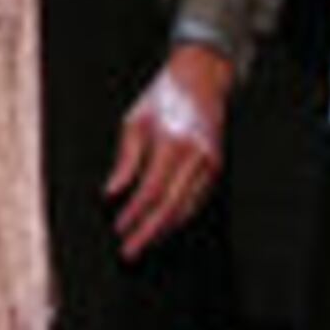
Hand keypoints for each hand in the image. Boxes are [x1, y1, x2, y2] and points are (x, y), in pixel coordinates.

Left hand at [107, 44, 232, 258]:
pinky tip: (164, 227)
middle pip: (171, 207)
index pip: (152, 191)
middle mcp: (196, 157)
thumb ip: (125, 160)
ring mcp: (211, 164)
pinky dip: (180, 218)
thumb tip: (112, 193)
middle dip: (148, 233)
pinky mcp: (217, 167)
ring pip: (187, 208)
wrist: (202, 78)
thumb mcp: (135, 121)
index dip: (135, 214)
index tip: (120, 228)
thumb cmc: (164, 97)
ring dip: (164, 230)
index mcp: (173, 143)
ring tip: (144, 244)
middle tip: (130, 251)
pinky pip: (198, 200)